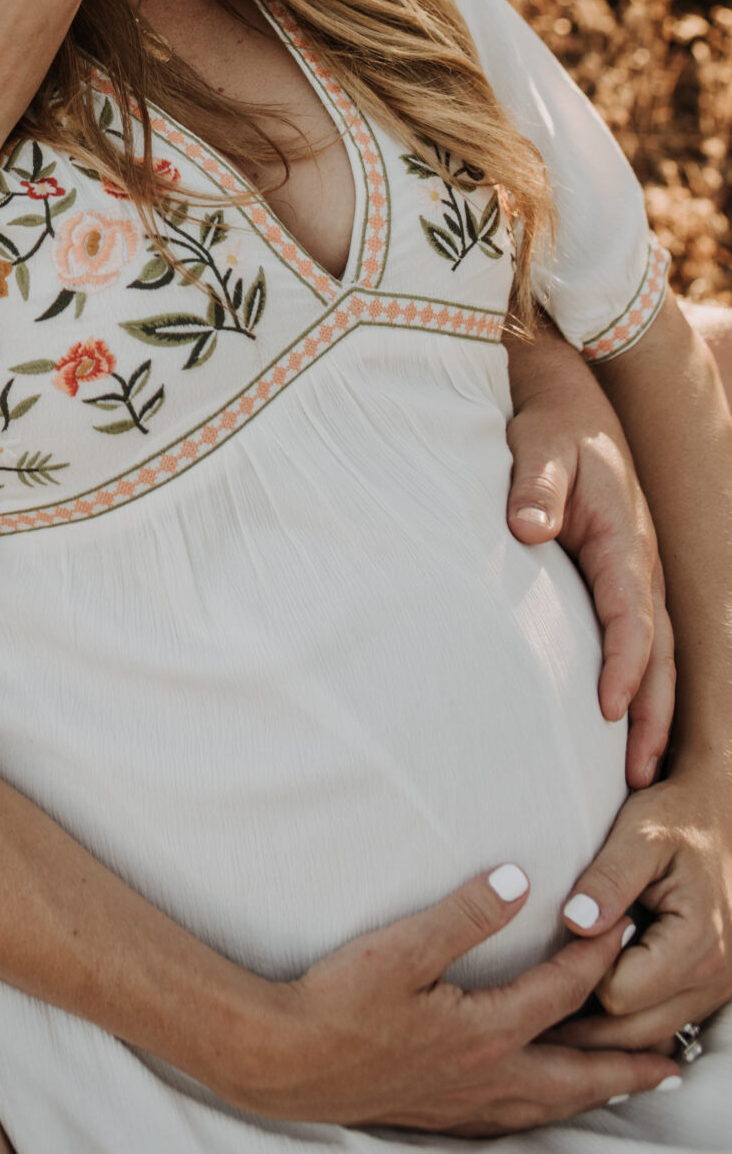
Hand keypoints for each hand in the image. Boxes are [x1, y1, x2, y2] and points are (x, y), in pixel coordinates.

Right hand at [227, 863, 677, 1135]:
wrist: (287, 1061)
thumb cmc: (339, 1001)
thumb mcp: (402, 946)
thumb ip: (466, 913)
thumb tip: (519, 880)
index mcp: (486, 1031)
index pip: (559, 991)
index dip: (595, 958)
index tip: (623, 930)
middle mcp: (488, 1075)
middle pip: (577, 1073)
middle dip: (627, 1065)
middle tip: (671, 1063)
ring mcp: (466, 1102)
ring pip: (551, 1104)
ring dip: (595, 1093)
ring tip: (622, 1087)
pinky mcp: (442, 1115)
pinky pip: (517, 1119)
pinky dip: (548, 1111)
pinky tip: (541, 1105)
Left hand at [504, 328, 673, 784]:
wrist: (571, 410)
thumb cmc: (552, 432)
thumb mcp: (540, 447)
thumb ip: (534, 485)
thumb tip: (529, 529)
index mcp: (624, 540)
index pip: (632, 615)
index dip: (624, 666)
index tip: (609, 711)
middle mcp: (640, 566)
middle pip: (657, 652)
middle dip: (652, 714)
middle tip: (639, 777)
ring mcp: (636, 578)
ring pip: (656, 656)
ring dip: (651, 711)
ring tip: (637, 774)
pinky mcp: (621, 584)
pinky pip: (639, 643)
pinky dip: (640, 687)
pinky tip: (623, 727)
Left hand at [538, 762, 731, 1047]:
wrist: (720, 816)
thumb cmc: (677, 818)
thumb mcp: (641, 833)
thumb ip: (609, 878)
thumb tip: (575, 921)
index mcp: (698, 941)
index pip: (620, 993)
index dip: (580, 973)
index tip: (552, 949)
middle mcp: (717, 977)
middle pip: (632, 1030)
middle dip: (582, 1016)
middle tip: (525, 1000)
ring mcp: (718, 988)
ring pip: (647, 1036)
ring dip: (603, 1027)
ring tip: (548, 1005)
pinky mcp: (711, 989)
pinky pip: (663, 1025)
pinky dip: (629, 1020)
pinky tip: (590, 999)